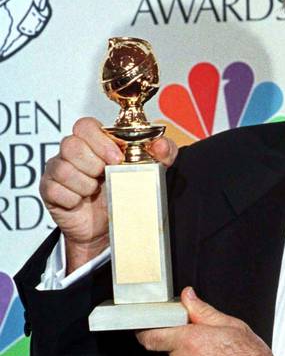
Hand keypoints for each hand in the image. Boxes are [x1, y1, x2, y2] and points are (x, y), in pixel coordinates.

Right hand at [40, 117, 177, 271]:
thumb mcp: (151, 173)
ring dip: (83, 184)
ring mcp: (57, 170)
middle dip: (92, 164)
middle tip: (104, 177)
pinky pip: (54, 189)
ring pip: (62, 167)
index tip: (116, 159)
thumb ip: (164, 155)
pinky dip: (72, 198)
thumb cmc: (125, 196)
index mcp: (94, 142)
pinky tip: (81, 202)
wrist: (111, 230)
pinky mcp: (49, 190)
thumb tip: (162, 145)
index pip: (85, 125)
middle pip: (70, 144)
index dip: (100, 140)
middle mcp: (72, 153)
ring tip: (93, 191)